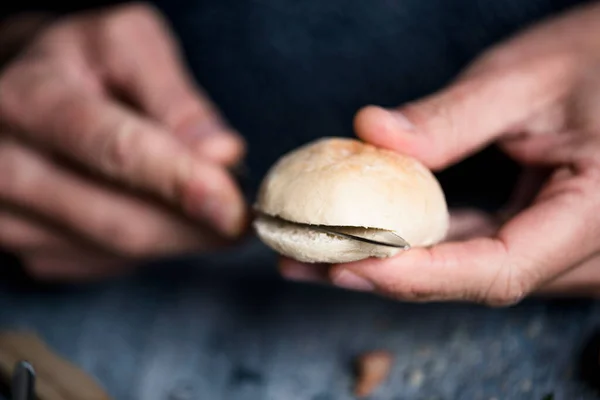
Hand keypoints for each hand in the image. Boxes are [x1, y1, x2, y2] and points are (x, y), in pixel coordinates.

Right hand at [0, 4, 246, 280]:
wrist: (20, 94)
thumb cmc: (82, 63)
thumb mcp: (128, 46)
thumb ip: (176, 98)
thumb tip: (222, 154)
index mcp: (32, 99)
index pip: (116, 150)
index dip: (181, 183)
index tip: (233, 209)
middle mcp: (6, 165)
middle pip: (119, 220)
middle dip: (195, 227)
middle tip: (243, 218)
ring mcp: (9, 217)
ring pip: (117, 253)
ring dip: (177, 238)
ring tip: (205, 208)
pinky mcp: (26, 250)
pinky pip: (105, 265)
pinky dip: (148, 247)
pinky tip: (159, 215)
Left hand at [280, 2, 599, 304]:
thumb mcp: (528, 79)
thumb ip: (453, 116)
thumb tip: (370, 133)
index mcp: (593, 215)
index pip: (498, 269)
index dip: (419, 275)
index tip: (347, 263)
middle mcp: (580, 248)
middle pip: (469, 281)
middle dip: (384, 276)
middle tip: (304, 261)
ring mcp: (558, 246)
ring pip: (464, 272)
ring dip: (390, 264)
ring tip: (315, 253)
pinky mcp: (534, 231)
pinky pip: (471, 249)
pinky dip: (418, 244)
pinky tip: (365, 234)